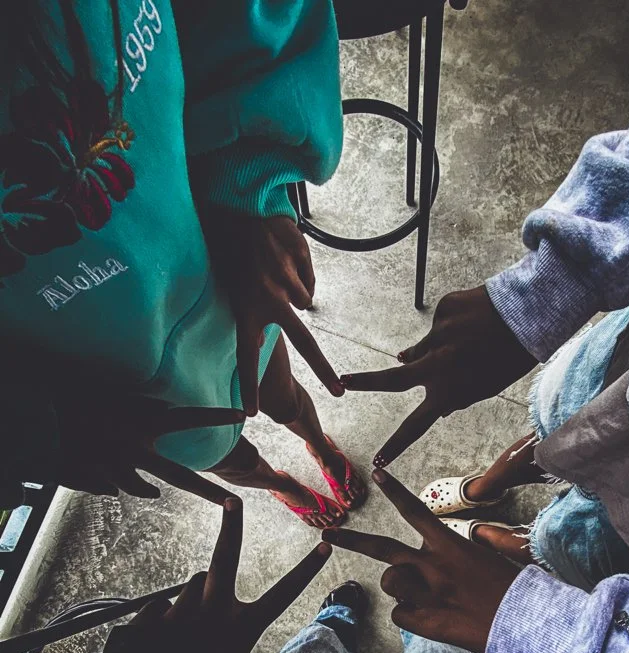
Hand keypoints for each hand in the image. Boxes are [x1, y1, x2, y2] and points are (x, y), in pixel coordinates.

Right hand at [50, 393, 244, 504]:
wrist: (41, 424)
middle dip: (207, 491)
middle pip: (180, 477)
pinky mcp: (99, 478)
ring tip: (155, 492)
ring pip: (144, 488)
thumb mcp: (111, 394)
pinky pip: (116, 487)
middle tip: (231, 501)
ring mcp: (119, 468)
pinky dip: (119, 485)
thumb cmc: (75, 400)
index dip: (216, 416)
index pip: (189, 418)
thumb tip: (163, 411)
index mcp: (142, 421)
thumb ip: (140, 406)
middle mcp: (136, 448)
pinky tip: (118, 484)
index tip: (241, 414)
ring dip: (149, 489)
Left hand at [74, 497, 332, 652]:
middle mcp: (214, 612)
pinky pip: (162, 603)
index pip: (283, 595)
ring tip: (187, 632)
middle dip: (231, 526)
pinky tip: (161, 638)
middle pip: (225, 558)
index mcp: (242, 629)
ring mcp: (183, 611)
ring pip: (193, 584)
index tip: (324, 548)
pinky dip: (165, 615)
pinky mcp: (155, 616)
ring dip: (194, 598)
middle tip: (232, 500)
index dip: (306, 571)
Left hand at [204, 212, 343, 414]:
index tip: (251, 413)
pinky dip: (301, 273)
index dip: (249, 385)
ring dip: (295, 289)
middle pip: (304, 341)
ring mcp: (287, 280)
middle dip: (322, 369)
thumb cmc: (235, 249)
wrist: (244, 205)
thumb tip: (263, 339)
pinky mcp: (301, 263)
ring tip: (274, 267)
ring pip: (305, 300)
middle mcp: (268, 298)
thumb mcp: (233, 285)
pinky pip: (309, 281)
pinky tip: (285, 256)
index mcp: (245, 308)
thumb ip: (251, 315)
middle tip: (338, 392)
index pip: (246, 355)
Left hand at [323, 469, 520, 652]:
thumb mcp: (492, 557)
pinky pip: (399, 615)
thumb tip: (454, 545)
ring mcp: (426, 593)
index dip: (395, 491)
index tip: (379, 474)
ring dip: (402, 590)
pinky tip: (435, 619)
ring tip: (428, 598)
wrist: (525, 622)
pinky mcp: (424, 620)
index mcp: (450, 544)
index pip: (416, 510)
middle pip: (382, 548)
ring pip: (389, 584)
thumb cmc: (512, 589)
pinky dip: (412, 617)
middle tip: (328, 534)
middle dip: (351, 540)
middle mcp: (433, 565)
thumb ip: (465, 548)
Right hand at [340, 286, 535, 466]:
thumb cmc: (511, 357)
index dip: (396, 445)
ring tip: (469, 342)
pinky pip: (441, 324)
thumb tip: (426, 392)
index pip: (416, 426)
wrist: (530, 315)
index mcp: (449, 392)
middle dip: (364, 382)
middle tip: (342, 381)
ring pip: (424, 348)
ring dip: (438, 349)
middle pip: (392, 380)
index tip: (378, 461)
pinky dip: (453, 325)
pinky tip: (475, 322)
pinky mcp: (442, 312)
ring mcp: (437, 337)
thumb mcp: (486, 387)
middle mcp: (437, 367)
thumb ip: (456, 395)